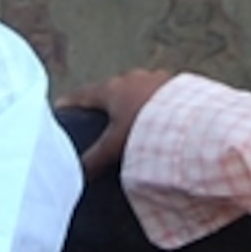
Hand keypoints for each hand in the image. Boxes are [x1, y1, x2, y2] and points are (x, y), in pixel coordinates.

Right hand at [59, 69, 175, 177]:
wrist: (190, 119)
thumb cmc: (148, 129)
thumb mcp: (116, 145)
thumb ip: (95, 158)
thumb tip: (77, 173)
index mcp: (112, 90)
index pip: (83, 94)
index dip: (70, 102)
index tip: (60, 105)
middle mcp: (130, 78)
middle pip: (110, 89)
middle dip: (104, 101)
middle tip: (98, 114)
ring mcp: (154, 78)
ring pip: (135, 88)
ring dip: (130, 100)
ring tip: (131, 116)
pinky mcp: (175, 83)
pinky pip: (157, 91)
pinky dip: (152, 102)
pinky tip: (157, 114)